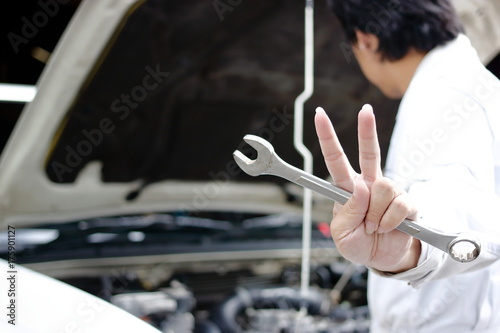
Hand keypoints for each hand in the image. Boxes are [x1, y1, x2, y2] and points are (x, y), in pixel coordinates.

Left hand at [314, 104, 419, 272]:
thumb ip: (347, 212)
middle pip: (369, 152)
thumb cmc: (357, 243)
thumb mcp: (341, 234)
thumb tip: (360, 188)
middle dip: (367, 130)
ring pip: (382, 187)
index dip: (327, 137)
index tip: (320, 115)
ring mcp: (389, 191)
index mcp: (347, 189)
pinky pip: (399, 205)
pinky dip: (389, 221)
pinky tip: (387, 228)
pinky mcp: (407, 203)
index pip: (336, 159)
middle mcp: (368, 184)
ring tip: (372, 227)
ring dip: (374, 214)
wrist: (382, 259)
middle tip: (365, 110)